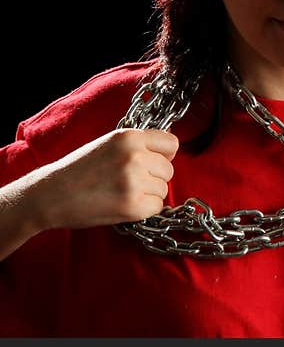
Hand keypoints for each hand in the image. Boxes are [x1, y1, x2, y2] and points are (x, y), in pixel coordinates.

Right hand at [31, 129, 177, 230]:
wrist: (50, 195)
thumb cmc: (80, 169)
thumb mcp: (109, 144)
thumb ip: (138, 145)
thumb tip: (168, 152)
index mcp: (129, 137)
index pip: (171, 144)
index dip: (163, 155)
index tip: (152, 162)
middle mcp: (135, 156)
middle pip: (169, 169)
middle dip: (154, 177)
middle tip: (129, 182)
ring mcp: (135, 181)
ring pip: (164, 189)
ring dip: (149, 194)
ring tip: (122, 192)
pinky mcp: (133, 205)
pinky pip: (157, 207)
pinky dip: (144, 209)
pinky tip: (123, 204)